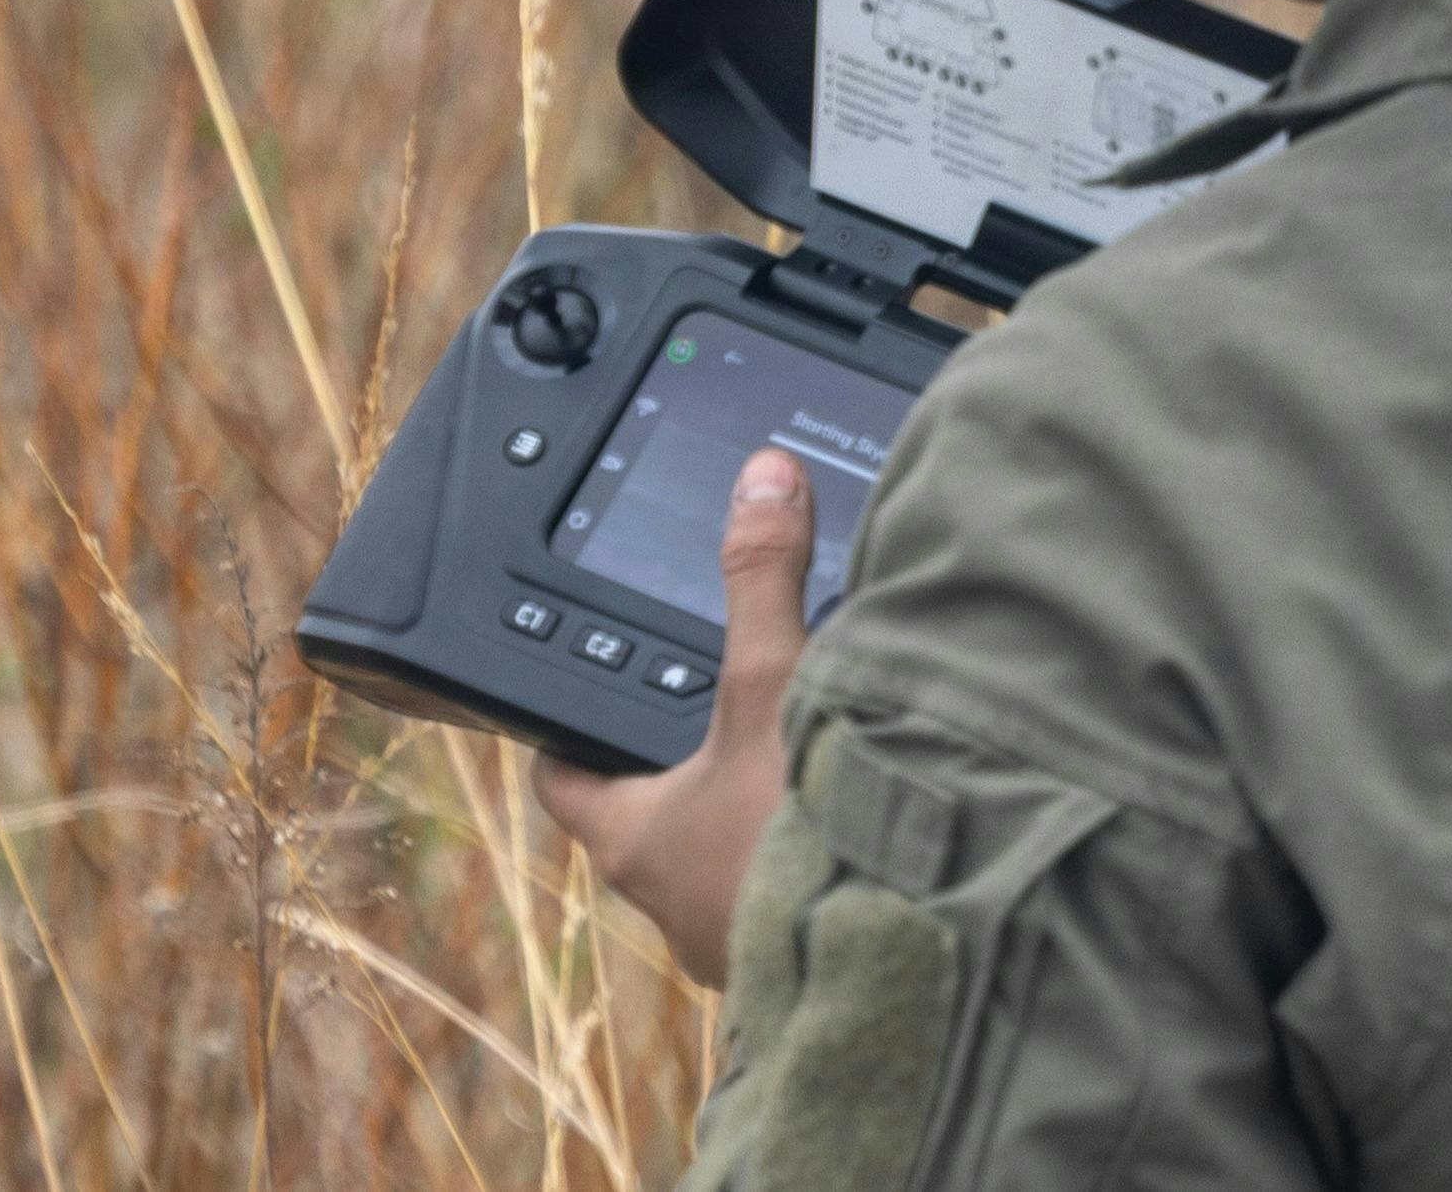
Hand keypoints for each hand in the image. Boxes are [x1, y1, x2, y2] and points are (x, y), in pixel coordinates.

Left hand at [540, 447, 810, 986]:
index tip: (580, 690)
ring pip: (720, 856)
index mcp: (637, 834)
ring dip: (751, 813)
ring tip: (803, 751)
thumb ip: (766, 583)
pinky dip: (808, 851)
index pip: (568, 773)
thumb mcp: (775, 692)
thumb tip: (760, 476)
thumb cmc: (797, 845)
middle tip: (720, 698)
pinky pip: (786, 888)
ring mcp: (732, 934)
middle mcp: (668, 895)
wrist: (884, 974)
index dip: (568, 728)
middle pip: (653, 810)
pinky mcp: (796, 953)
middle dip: (684, 760)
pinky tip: (856, 821)